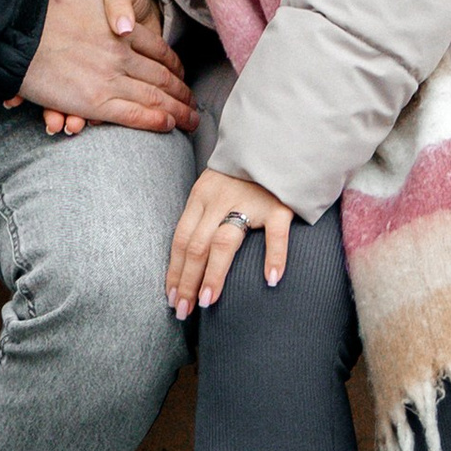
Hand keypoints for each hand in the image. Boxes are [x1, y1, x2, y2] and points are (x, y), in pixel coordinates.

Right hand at [13, 0, 196, 137]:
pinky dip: (154, 121)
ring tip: (190, 119)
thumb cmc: (44, 5)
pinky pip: (132, 114)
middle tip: (194, 104)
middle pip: (161, 76)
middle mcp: (121, 54)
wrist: (17, 31)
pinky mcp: (94, 101)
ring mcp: (110, 79)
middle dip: (181, 92)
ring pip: (153, 97)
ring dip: (176, 110)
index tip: (182, 73)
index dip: (174, 64)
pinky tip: (168, 126)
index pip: (158, 49)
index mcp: (122, 28)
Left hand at [167, 166, 293, 316]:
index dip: (174, 270)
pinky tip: (271, 280)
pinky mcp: (279, 204)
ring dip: (213, 275)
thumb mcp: (215, 185)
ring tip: (207, 301)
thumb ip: (205, 214)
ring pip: (224, 242)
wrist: (277, 139)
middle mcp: (220, 199)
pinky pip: (276, 233)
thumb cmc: (245, 170)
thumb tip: (191, 256)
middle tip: (183, 311)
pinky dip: (274, 257)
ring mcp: (250, 201)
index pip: (180, 239)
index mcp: (201, 196)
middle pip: (197, 245)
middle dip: (186, 281)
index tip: (170, 297)